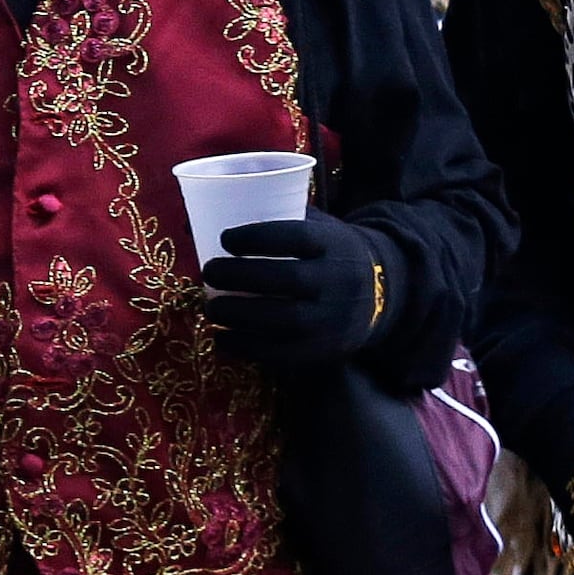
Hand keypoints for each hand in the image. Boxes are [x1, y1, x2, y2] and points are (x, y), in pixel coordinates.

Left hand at [201, 215, 394, 365]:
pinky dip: (247, 347)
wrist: (382, 294)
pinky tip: (222, 339)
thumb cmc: (326, 254)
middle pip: (287, 278)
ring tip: (210, 309)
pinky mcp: (325, 350)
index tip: (225, 239)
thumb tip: (191, 224)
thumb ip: (266, 221)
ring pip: (285, 319)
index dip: (258, 237)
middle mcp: (339, 282)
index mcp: (335, 245)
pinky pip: (285, 354)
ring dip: (238, 315)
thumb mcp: (312, 228)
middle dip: (240, 276)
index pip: (297, 237)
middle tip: (209, 272)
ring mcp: (334, 319)